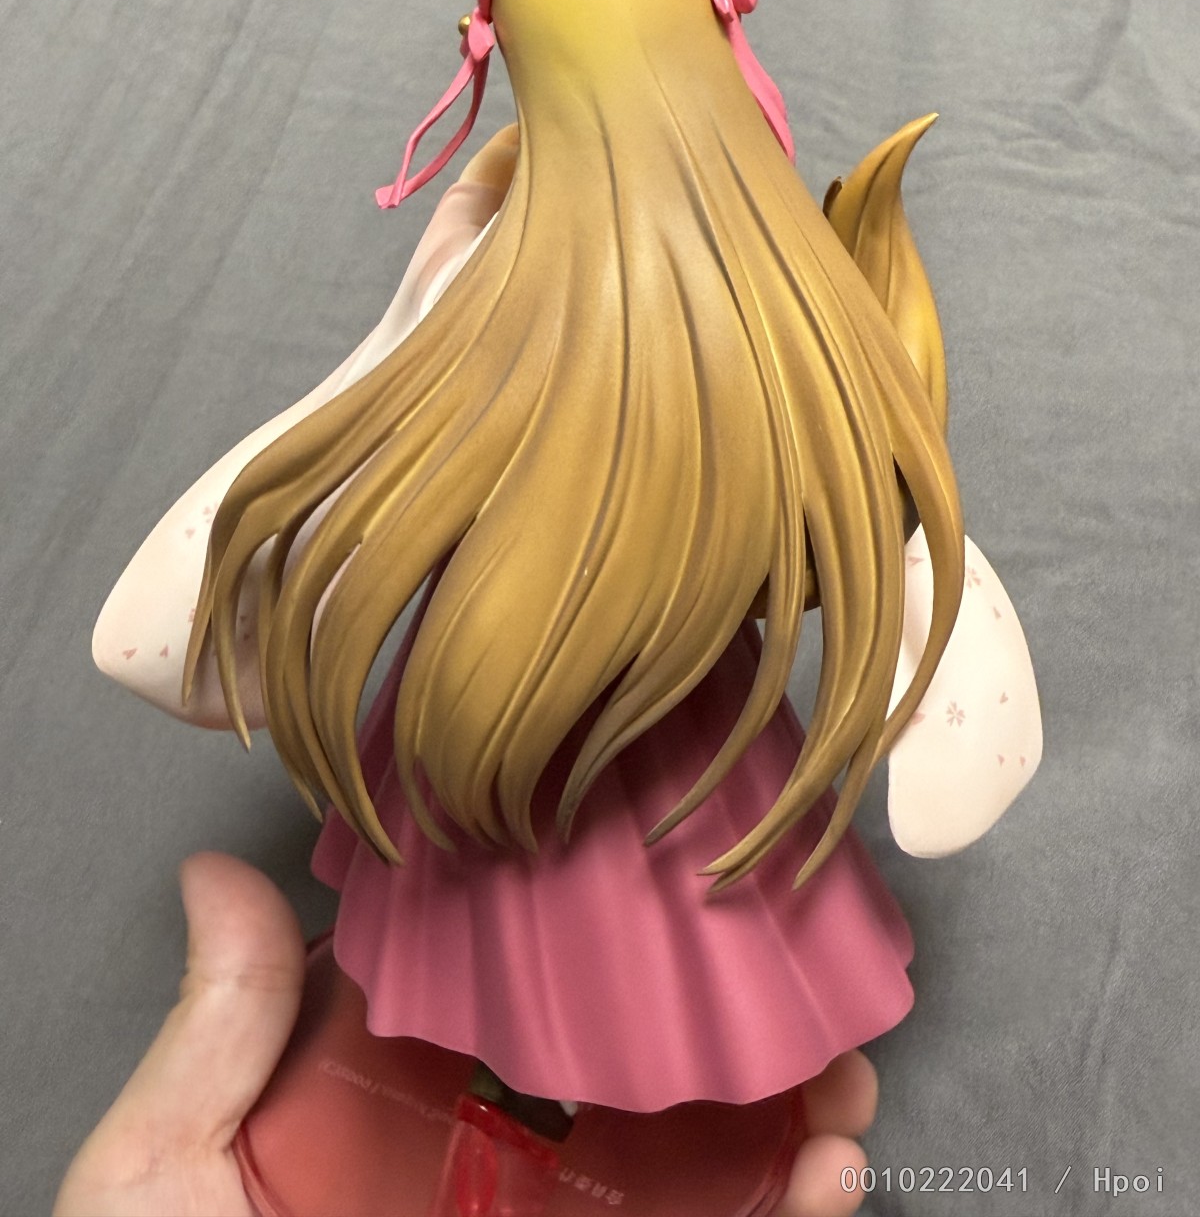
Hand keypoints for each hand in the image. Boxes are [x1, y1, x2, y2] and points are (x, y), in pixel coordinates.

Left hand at [55, 854, 878, 1216]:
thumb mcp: (167, 1175)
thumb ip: (218, 1036)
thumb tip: (220, 870)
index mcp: (400, 1128)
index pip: (508, 1015)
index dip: (586, 948)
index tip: (650, 881)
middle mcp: (495, 1185)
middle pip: (631, 1090)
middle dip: (723, 1032)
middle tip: (785, 972)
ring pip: (703, 1175)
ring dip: (789, 1117)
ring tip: (838, 1066)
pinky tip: (828, 1174)